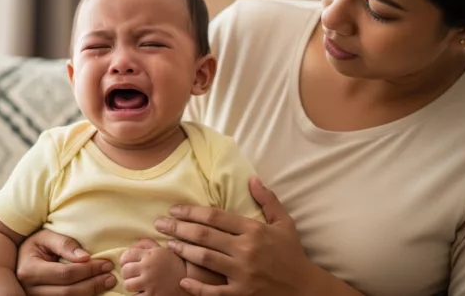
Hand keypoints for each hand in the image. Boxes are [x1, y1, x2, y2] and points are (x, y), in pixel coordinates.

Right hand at [16, 229, 116, 295]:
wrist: (18, 258)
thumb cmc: (35, 245)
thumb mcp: (45, 237)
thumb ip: (65, 244)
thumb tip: (86, 257)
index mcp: (30, 270)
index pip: (65, 274)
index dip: (88, 270)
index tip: (106, 264)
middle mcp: (30, 289)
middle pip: (68, 292)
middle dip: (93, 284)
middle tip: (111, 276)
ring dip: (90, 293)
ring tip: (107, 283)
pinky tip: (95, 290)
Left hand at [120, 238, 190, 295]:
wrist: (189, 280)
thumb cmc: (174, 264)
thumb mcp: (162, 250)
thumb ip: (146, 245)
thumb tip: (131, 245)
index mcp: (150, 255)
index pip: (127, 255)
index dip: (125, 260)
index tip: (128, 263)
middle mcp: (149, 267)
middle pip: (125, 270)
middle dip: (127, 274)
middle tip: (134, 275)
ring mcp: (150, 283)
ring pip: (128, 285)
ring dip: (132, 285)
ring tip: (139, 285)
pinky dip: (137, 295)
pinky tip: (144, 292)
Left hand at [155, 178, 312, 295]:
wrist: (305, 288)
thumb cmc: (292, 254)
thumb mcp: (284, 223)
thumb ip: (268, 200)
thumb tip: (252, 179)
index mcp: (254, 230)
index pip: (216, 217)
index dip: (191, 211)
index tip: (175, 209)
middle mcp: (246, 250)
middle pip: (204, 235)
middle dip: (178, 228)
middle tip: (159, 223)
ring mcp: (242, 274)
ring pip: (205, 259)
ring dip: (183, 250)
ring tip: (168, 243)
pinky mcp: (242, 295)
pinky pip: (214, 292)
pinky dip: (197, 287)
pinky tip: (183, 280)